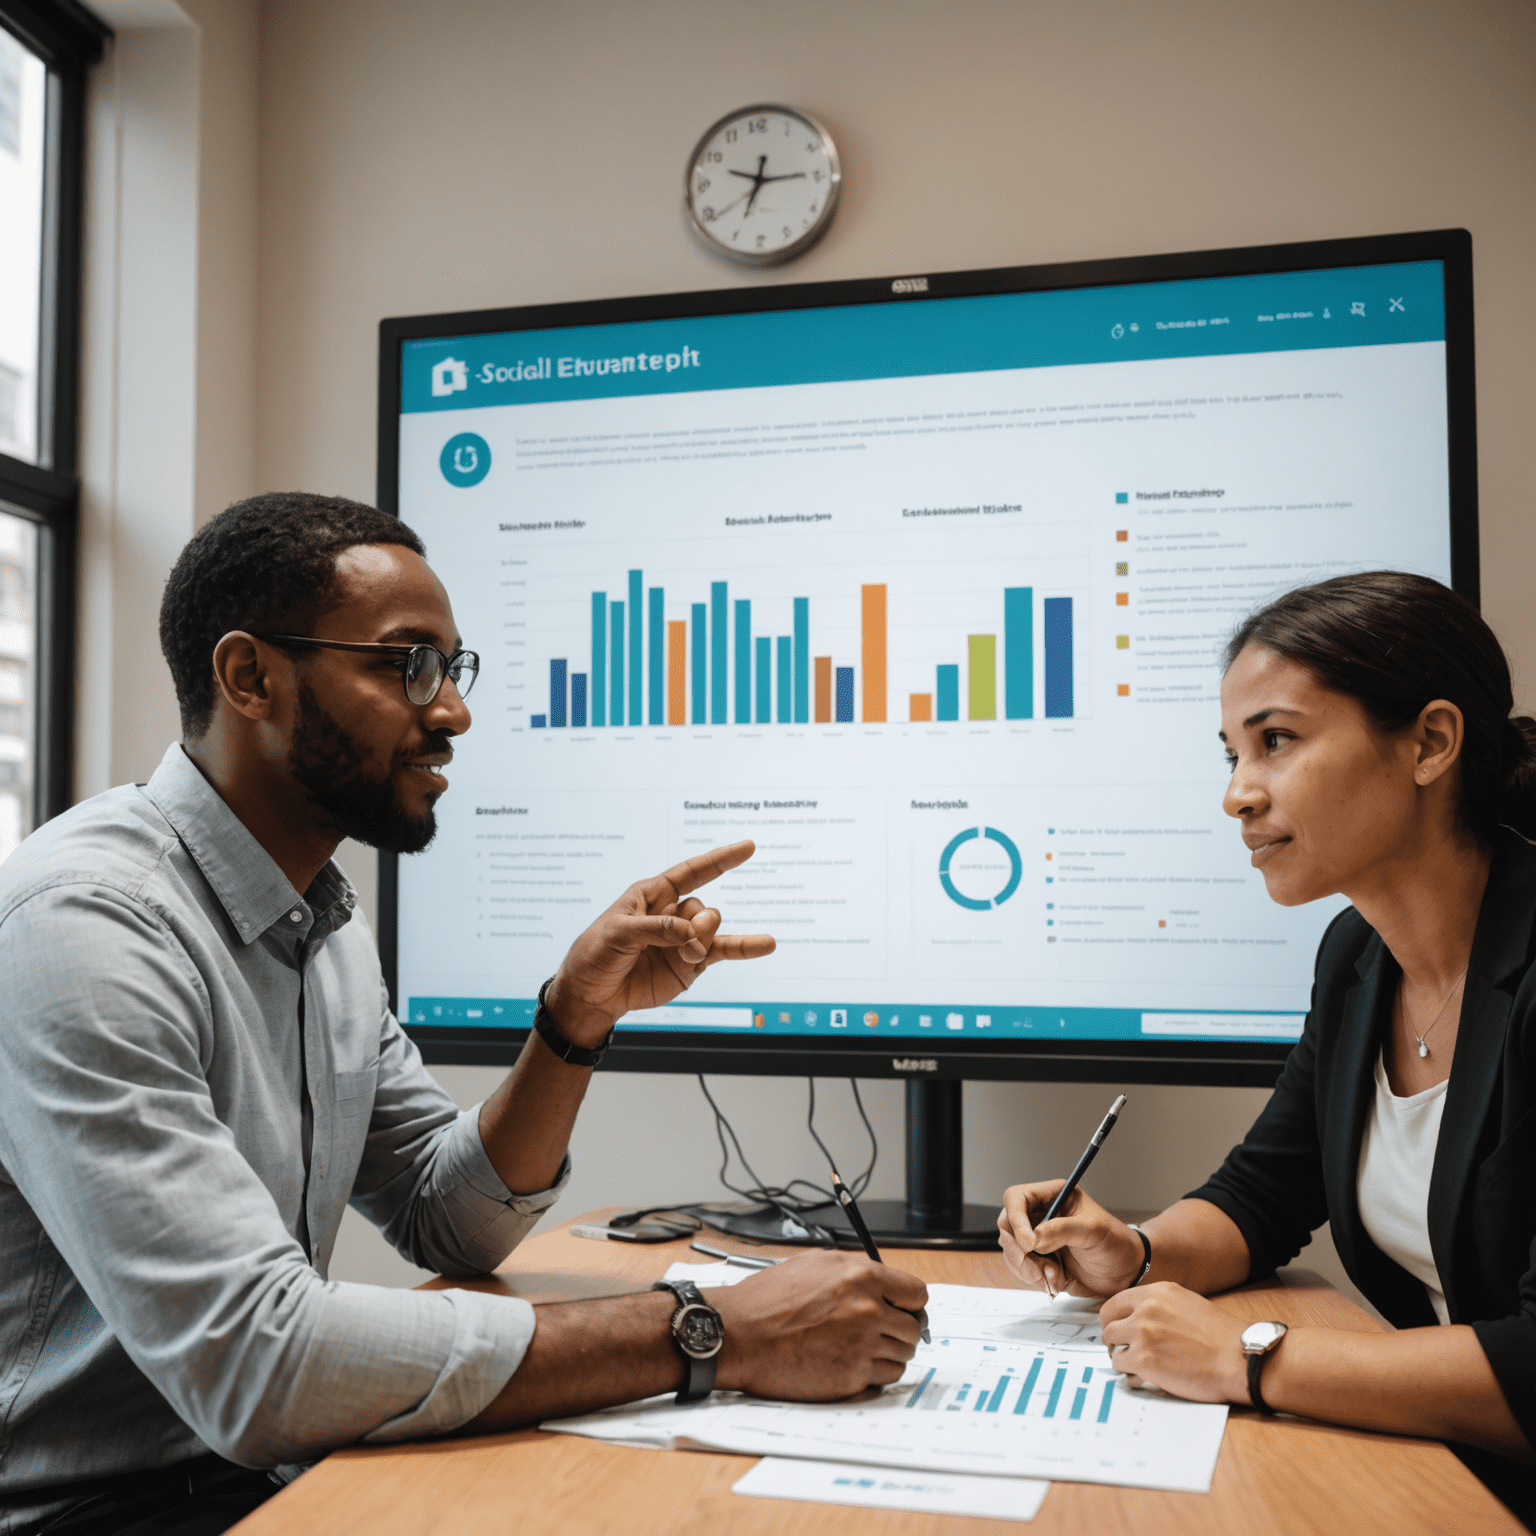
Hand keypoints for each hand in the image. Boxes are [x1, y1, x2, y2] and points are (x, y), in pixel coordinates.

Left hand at [544, 842, 773, 1045]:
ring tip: (690, 955)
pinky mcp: (691, 964)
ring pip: (712, 928)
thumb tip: (691, 933)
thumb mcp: (617, 933)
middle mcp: (672, 914)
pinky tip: (766, 944)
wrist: (592, 994)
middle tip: (686, 940)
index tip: (748, 847)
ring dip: (704, 939)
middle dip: (698, 922)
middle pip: (703, 907)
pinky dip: (746, 948)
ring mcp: (684, 940)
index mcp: (652, 895)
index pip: (691, 871)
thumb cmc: (596, 954)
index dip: (720, 859)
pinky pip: (723, 952)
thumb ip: (657, 928)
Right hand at [710, 1250, 928, 1400]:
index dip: (910, 1303)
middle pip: (913, 1328)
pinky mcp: (851, 1377)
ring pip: (902, 1355)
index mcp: (861, 1277)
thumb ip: (856, 1270)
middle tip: (882, 1332)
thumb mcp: (815, 1263)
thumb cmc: (768, 1298)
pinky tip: (853, 1363)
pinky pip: (884, 1377)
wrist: (739, 1334)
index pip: (916, 1294)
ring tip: (863, 1347)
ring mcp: (861, 1346)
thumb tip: (883, 1282)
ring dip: (889, 1352)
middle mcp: (868, 1310)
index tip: (905, 1309)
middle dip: (900, 1329)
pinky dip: (875, 1373)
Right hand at [997, 1181, 1145, 1297]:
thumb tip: (1033, 1238)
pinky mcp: (1038, 1260)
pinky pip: (1019, 1268)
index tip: (1029, 1243)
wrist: (1126, 1272)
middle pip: (1007, 1226)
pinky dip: (1033, 1279)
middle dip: (1020, 1250)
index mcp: (1052, 1196)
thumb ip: (1062, 1230)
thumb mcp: (1093, 1231)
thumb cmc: (1116, 1243)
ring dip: (1028, 1268)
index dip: (1016, 1219)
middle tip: (1040, 1267)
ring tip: (1055, 1275)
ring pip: (1010, 1250)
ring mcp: (1037, 1238)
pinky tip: (1056, 1280)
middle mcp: (1040, 1214)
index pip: (1016, 1198)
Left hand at [1099, 1282, 1249, 1402]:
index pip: (1116, 1302)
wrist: (1241, 1358)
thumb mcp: (1187, 1303)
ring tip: (1137, 1365)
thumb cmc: (1222, 1337)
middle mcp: (1146, 1309)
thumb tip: (1140, 1318)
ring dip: (1121, 1356)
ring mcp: (1142, 1334)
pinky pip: (1121, 1367)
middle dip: (1114, 1338)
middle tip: (1122, 1349)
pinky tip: (1145, 1378)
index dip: (1115, 1319)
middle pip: (1108, 1322)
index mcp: (1157, 1292)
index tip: (1118, 1330)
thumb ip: (1160, 1307)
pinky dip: (1130, 1375)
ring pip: (1111, 1345)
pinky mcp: (1144, 1360)